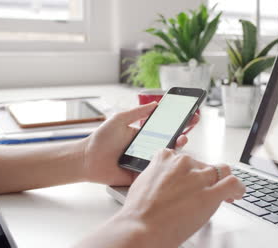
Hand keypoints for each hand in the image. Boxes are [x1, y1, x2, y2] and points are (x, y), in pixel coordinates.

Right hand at [77, 150, 244, 247]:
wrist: (141, 229)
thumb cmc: (139, 212)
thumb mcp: (143, 182)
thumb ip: (158, 174)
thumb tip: (166, 179)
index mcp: (165, 157)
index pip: (187, 158)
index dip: (193, 171)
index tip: (195, 179)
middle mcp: (183, 163)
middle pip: (205, 164)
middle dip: (207, 179)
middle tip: (207, 192)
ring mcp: (198, 177)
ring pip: (223, 170)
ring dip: (224, 182)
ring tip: (227, 194)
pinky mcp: (210, 194)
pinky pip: (233, 183)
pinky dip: (238, 188)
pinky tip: (236, 195)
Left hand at [80, 102, 198, 185]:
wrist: (87, 159)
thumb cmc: (101, 139)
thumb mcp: (120, 119)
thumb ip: (137, 112)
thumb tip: (155, 104)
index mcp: (144, 135)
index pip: (165, 128)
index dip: (178, 122)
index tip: (190, 115)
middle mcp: (147, 148)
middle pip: (170, 143)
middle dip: (182, 135)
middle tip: (188, 129)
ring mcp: (145, 162)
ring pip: (166, 158)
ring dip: (176, 150)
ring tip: (181, 140)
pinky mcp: (141, 174)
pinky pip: (155, 171)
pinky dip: (164, 166)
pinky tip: (169, 158)